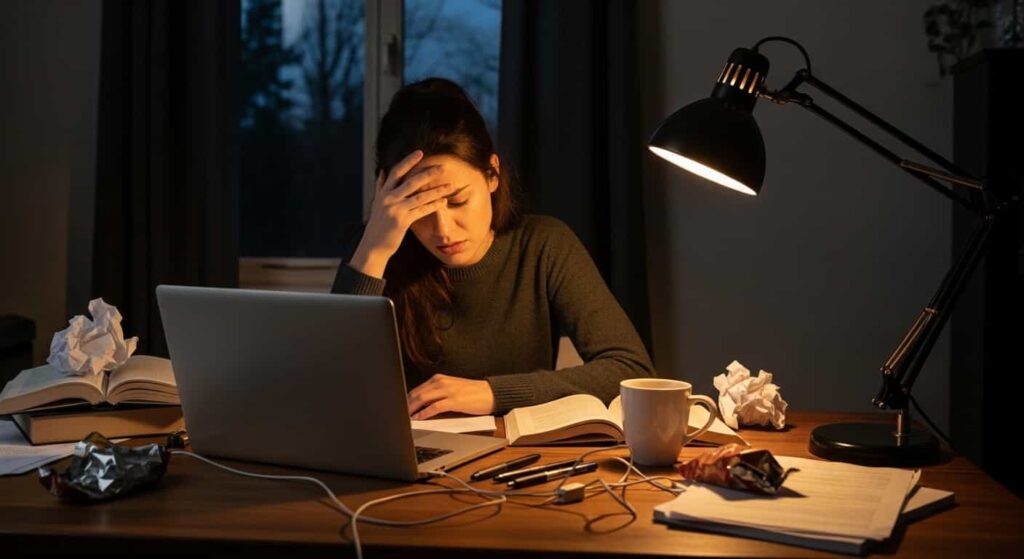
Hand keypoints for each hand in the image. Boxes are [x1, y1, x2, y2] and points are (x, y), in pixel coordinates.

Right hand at [349, 150, 457, 277]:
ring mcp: (395, 209)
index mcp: (383, 193)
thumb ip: (380, 187)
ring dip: (437, 190)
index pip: (396, 171)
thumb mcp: (376, 204)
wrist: (372, 246)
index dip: (408, 161)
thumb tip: (382, 171)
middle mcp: (388, 198)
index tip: (420, 153)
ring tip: (450, 186)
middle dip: (429, 173)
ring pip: (420, 196)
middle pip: (411, 181)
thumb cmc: (377, 226)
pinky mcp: (402, 221)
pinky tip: (444, 202)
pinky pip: (421, 210)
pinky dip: (434, 206)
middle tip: (443, 167)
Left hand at [407, 374, 495, 419]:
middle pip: (417, 393)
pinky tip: (419, 418)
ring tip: (406, 418)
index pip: (417, 389)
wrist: (491, 393)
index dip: (406, 399)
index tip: (400, 408)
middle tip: (398, 415)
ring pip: (423, 399)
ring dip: (412, 409)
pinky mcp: (455, 401)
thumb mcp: (452, 389)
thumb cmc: (473, 393)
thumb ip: (437, 393)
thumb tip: (421, 404)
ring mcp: (448, 391)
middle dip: (406, 405)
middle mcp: (442, 382)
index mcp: (440, 379)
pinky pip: (435, 407)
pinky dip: (424, 414)